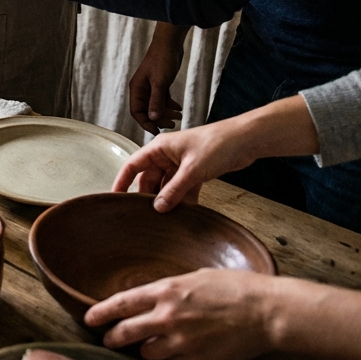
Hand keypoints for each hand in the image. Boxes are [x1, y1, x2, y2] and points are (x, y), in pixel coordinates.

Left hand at [85, 269, 280, 359]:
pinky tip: (187, 351)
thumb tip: (155, 298)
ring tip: (159, 344)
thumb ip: (170, 289)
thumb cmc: (236, 288)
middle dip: (113, 338)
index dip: (100, 313)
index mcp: (165, 291)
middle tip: (109, 340)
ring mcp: (179, 342)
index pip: (120, 304)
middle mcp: (166, 317)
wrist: (266, 312)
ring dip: (149, 349)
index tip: (89, 318)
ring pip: (147, 353)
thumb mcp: (196, 277)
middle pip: (125, 333)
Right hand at [112, 121, 254, 210]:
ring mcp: (180, 165)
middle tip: (146, 217)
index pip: (132, 166)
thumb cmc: (217, 143)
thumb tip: (158, 208)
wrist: (245, 140)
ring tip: (165, 219)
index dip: (122, 182)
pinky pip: (182, 189)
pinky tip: (185, 214)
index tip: (115, 199)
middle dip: (148, 197)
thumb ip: (174, 190)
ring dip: (167, 200)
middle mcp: (166, 156)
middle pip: (149, 180)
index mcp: (159, 148)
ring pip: (166, 186)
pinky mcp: (194, 172)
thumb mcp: (192, 169)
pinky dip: (183, 200)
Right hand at [129, 26, 185, 133]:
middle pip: (147, 111)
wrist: (170, 43)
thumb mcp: (160, 82)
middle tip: (171, 124)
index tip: (156, 130)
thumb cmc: (162, 59)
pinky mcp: (160, 83)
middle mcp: (142, 89)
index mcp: (136, 89)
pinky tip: (179, 108)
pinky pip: (163, 99)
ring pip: (156, 105)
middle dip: (159, 119)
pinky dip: (170, 105)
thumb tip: (153, 118)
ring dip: (166, 113)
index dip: (145, 123)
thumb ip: (156, 101)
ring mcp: (151, 86)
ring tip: (179, 117)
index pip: (137, 112)